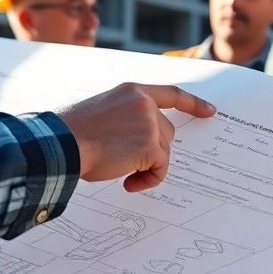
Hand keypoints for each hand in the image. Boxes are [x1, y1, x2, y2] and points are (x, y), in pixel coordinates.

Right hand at [58, 83, 215, 191]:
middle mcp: (144, 103)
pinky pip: (160, 169)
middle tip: (127, 164)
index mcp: (132, 91)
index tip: (210, 112)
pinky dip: (147, 180)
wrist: (62, 144)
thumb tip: (139, 142)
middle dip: (152, 151)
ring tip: (121, 172)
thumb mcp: (103, 112)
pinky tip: (128, 183)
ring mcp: (150, 123)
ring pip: (163, 152)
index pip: (171, 94)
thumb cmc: (72, 134)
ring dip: (146, 166)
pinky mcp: (151, 145)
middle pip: (167, 133)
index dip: (193, 104)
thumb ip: (127, 118)